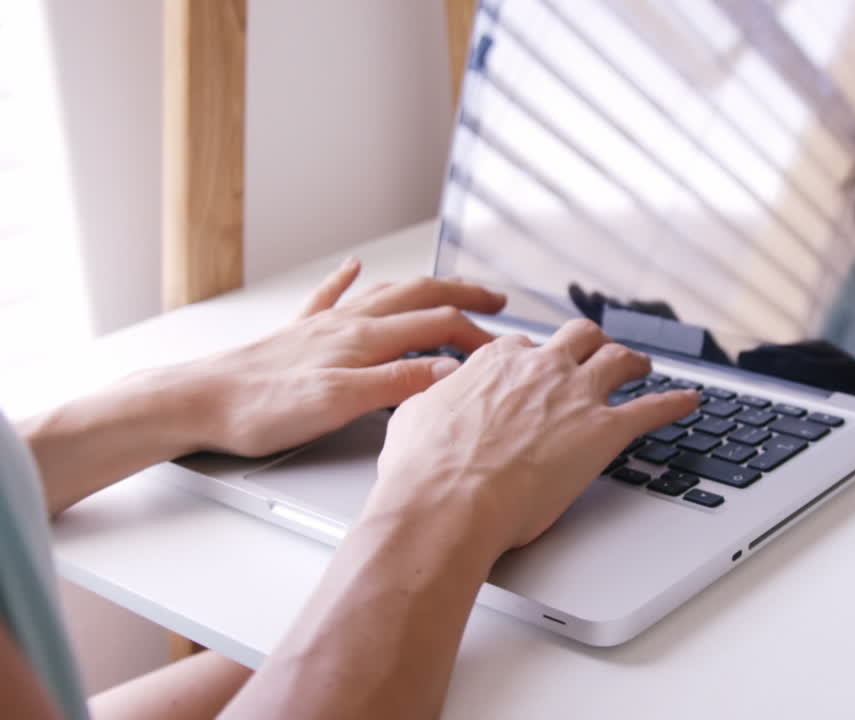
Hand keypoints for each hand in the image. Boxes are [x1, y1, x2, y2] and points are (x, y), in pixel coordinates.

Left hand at [181, 258, 506, 456]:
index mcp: (364, 339)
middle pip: (420, 296)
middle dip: (463, 295)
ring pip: (386, 292)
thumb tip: (452, 370)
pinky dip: (349, 278)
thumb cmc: (262, 407)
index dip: (478, 337)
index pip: (439, 326)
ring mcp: (323, 325)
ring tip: (449, 287)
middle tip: (496, 301)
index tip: (503, 353)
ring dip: (424, 286)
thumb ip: (398, 383)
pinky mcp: (299, 334)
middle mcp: (348, 323)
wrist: (199, 402)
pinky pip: (331, 295)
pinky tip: (354, 266)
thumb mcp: (339, 403)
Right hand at [371, 318, 699, 554]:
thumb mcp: (414, 414)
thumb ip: (434, 395)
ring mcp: (575, 396)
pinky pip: (651, 409)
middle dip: (589, 343)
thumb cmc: (423, 469)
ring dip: (633, 360)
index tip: (534, 372)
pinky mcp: (603, 432)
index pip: (523, 348)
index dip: (531, 361)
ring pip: (618, 360)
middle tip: (597, 354)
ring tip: (642, 365)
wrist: (447, 503)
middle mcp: (541, 368)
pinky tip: (690, 402)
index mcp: (497, 362)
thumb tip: (436, 390)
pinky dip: (675, 403)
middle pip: (577, 338)